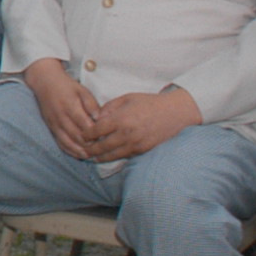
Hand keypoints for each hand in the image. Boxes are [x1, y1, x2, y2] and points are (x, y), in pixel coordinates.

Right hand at [21, 59, 102, 161]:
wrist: (45, 82)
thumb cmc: (67, 86)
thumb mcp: (82, 91)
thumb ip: (92, 105)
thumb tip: (100, 120)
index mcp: (70, 106)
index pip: (85, 125)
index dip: (96, 134)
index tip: (106, 138)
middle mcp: (61, 117)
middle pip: (76, 136)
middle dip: (89, 145)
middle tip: (102, 150)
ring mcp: (54, 123)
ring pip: (67, 142)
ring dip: (79, 151)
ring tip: (91, 156)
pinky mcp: (50, 127)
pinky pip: (59, 142)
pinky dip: (69, 150)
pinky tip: (78, 155)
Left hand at [85, 87, 201, 161]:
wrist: (175, 112)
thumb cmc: (149, 102)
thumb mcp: (126, 98)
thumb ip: (109, 108)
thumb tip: (96, 118)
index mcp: (120, 119)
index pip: (96, 131)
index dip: (86, 134)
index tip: (81, 135)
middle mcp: (127, 134)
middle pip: (102, 146)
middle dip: (90, 150)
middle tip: (82, 150)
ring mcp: (136, 144)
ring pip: (113, 155)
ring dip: (101, 157)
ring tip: (92, 157)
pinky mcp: (144, 150)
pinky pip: (126, 156)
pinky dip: (116, 157)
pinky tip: (109, 156)